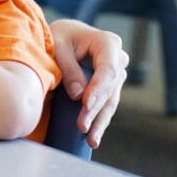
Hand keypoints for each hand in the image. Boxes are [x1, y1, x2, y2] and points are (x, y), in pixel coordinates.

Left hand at [50, 19, 128, 147]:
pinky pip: (106, 106)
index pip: (108, 71)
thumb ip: (68, 68)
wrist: (65, 36)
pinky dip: (99, 122)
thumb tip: (78, 96)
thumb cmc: (59, 37)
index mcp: (108, 43)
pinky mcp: (110, 88)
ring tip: (90, 140)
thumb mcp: (58, 45)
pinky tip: (93, 138)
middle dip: (95, 110)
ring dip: (99, 122)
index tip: (86, 104)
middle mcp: (118, 60)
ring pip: (110, 102)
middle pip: (109, 90)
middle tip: (82, 126)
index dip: (98, 89)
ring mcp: (116, 75)